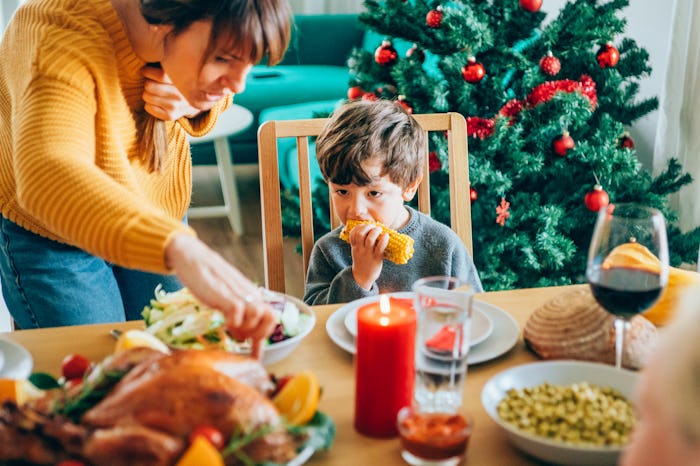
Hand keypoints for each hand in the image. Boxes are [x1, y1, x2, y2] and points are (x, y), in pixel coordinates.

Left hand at [142, 65, 200, 120]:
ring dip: (147, 93)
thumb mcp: (176, 70)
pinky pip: (148, 108)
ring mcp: (175, 106)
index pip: (159, 75)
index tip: (146, 71)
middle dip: (147, 83)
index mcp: (181, 81)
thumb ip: (166, 63)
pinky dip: (149, 104)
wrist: (192, 101)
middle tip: (152, 83)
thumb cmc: (178, 81)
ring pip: (146, 97)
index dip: (147, 71)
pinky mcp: (171, 116)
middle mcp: (179, 95)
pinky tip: (157, 102)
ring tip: (155, 93)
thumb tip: (148, 54)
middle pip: (149, 86)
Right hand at [164, 233, 276, 359]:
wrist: (194, 258)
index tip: (255, 352)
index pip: (272, 316)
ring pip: (256, 315)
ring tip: (232, 330)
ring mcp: (238, 294)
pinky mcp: (224, 294)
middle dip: (258, 334)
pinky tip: (224, 323)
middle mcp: (249, 294)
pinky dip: (233, 323)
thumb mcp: (229, 295)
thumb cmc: (209, 280)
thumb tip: (243, 335)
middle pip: (270, 317)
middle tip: (242, 338)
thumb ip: (239, 311)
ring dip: (246, 329)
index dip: (265, 335)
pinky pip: (237, 312)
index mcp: (252, 295)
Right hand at [348, 223, 388, 289]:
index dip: (358, 227)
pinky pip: (380, 247)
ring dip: (375, 231)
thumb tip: (369, 231)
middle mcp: (360, 249)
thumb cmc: (363, 262)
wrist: (362, 277)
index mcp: (355, 247)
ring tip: (379, 230)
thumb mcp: (357, 252)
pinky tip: (386, 236)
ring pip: (370, 239)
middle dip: (367, 227)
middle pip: (360, 234)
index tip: (364, 226)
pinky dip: (384, 239)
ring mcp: (368, 254)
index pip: (353, 233)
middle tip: (373, 227)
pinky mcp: (376, 258)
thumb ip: (360, 243)